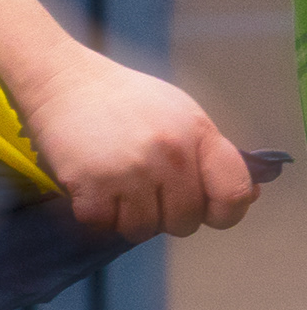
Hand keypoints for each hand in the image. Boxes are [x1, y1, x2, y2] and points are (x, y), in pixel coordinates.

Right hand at [19, 53, 258, 240]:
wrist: (62, 79)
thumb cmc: (125, 98)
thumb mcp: (181, 114)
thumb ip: (213, 154)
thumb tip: (246, 197)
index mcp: (198, 135)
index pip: (232, 194)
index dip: (224, 213)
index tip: (207, 213)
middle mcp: (169, 156)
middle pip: (183, 222)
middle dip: (166, 216)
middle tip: (146, 193)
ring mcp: (130, 172)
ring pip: (141, 230)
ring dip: (128, 218)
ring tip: (116, 191)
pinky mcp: (90, 184)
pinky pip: (102, 225)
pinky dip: (96, 214)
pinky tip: (92, 190)